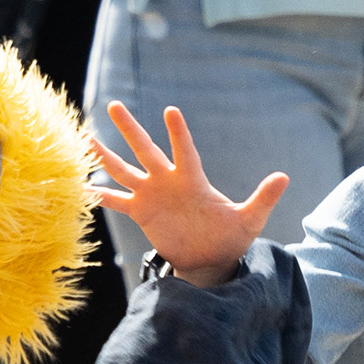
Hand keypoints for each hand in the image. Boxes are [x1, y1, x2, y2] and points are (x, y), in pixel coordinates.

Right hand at [90, 101, 288, 285]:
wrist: (211, 259)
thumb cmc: (231, 237)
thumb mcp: (249, 219)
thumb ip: (263, 198)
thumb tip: (284, 177)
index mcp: (192, 179)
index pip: (184, 151)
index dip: (178, 133)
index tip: (171, 111)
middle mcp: (168, 181)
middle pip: (145, 150)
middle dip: (130, 129)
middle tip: (113, 105)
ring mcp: (152, 195)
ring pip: (123, 170)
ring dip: (104, 155)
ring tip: (84, 137)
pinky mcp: (141, 213)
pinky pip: (116, 201)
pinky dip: (99, 196)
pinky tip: (79, 187)